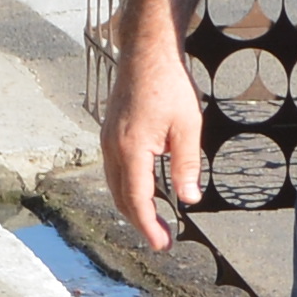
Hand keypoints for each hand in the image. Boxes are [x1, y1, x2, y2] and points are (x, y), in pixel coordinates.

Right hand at [103, 41, 208, 253]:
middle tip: (164, 240)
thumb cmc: (169, 84)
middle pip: (122, 198)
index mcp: (132, 149)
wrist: (146, 52)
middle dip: (141, 223)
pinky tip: (144, 191)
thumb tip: (189, 199)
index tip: (164, 245)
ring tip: (155, 221)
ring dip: (133, 207)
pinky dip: (127, 188)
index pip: (137, 200)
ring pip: (115, 186)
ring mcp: (107, 140)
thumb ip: (187, 165)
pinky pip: (114, 171)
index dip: (149, 227)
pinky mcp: (109, 133)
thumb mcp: (188, 127)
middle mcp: (113, 148)